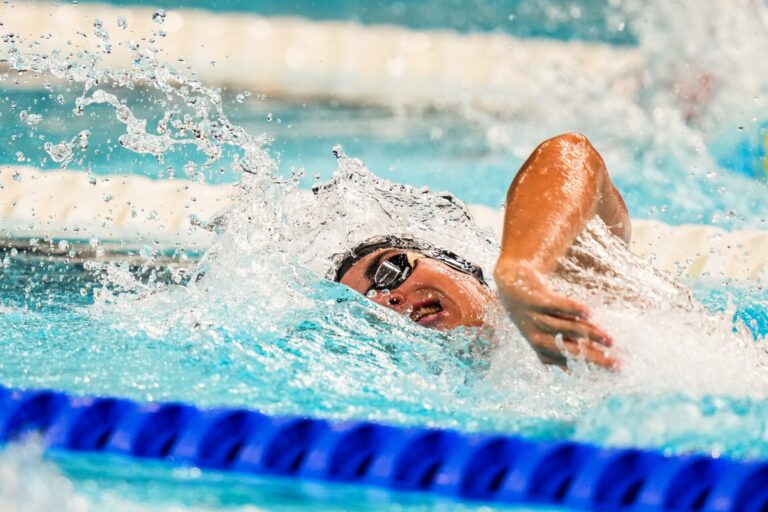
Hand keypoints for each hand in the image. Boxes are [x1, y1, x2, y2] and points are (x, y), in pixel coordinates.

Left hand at [493, 260, 617, 369]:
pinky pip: (557, 306)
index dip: (593, 367)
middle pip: (570, 350)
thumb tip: (576, 372)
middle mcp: (538, 338)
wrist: (511, 285)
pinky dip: (572, 309)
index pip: (572, 362)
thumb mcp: (543, 336)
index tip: (614, 372)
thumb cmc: (534, 314)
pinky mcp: (536, 300)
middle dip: (594, 358)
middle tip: (617, 364)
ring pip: (566, 329)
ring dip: (589, 334)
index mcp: (542, 350)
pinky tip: (588, 313)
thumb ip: (560, 351)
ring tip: (609, 339)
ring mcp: (536, 319)